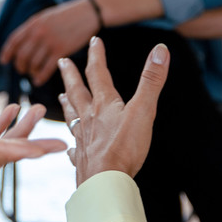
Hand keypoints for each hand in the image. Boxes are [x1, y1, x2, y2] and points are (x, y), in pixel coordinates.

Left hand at [0, 0, 98, 85]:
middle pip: (21, 55)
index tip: (3, 61)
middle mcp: (38, 33)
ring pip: (33, 63)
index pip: (14, 40)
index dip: (7, 52)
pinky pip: (46, 68)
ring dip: (31, 71)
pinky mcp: (61, 50)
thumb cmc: (67, 15)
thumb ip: (33, 28)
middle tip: (21, 70)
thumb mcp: (45, 16)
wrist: (87, 12)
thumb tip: (21, 42)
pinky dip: (40, 77)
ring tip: (32, 73)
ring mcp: (50, 42)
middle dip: (19, 65)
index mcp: (33, 23)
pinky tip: (38, 80)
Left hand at [57, 36, 169, 184]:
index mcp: (103, 104)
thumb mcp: (144, 110)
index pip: (98, 73)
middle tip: (61, 61)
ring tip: (61, 97)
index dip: (97, 55)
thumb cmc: (125, 147)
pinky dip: (72, 146)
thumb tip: (161, 50)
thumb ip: (151, 81)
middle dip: (71, 74)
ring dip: (67, 104)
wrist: (105, 181)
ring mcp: (83, 138)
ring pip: (72, 116)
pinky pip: (75, 150)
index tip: (95, 40)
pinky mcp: (83, 159)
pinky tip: (70, 148)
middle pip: (77, 91)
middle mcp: (89, 118)